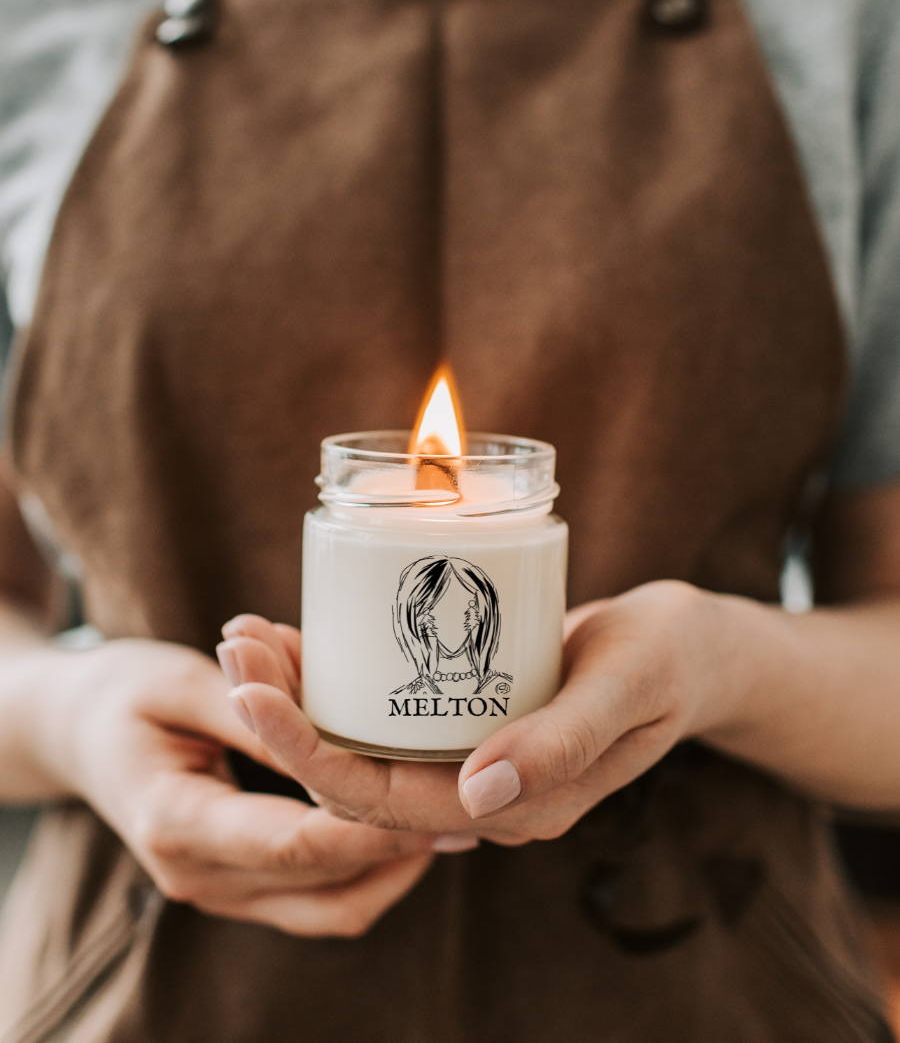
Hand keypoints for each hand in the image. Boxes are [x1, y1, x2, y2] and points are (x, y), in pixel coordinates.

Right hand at [37, 638, 456, 935]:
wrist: (77, 732)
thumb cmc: (125, 694)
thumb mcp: (183, 683)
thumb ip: (254, 712)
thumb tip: (330, 730)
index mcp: (178, 823)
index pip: (296, 843)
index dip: (373, 827)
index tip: (439, 801)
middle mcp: (197, 875)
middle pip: (324, 885)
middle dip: (400, 849)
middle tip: (466, 808)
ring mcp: (216, 890)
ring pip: (329, 909)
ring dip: (391, 870)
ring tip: (449, 821)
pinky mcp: (236, 884)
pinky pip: (314, 901)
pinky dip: (364, 873)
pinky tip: (404, 829)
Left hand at [220, 581, 729, 844]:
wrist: (692, 648)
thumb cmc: (669, 658)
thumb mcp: (628, 685)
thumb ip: (563, 740)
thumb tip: (478, 798)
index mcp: (519, 807)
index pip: (388, 802)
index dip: (309, 755)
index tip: (251, 692)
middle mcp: (483, 796)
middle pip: (357, 777)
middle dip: (283, 719)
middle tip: (235, 644)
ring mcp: (473, 761)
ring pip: (363, 747)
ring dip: (300, 698)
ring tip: (249, 635)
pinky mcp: (469, 722)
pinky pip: (389, 717)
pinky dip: (340, 681)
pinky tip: (305, 638)